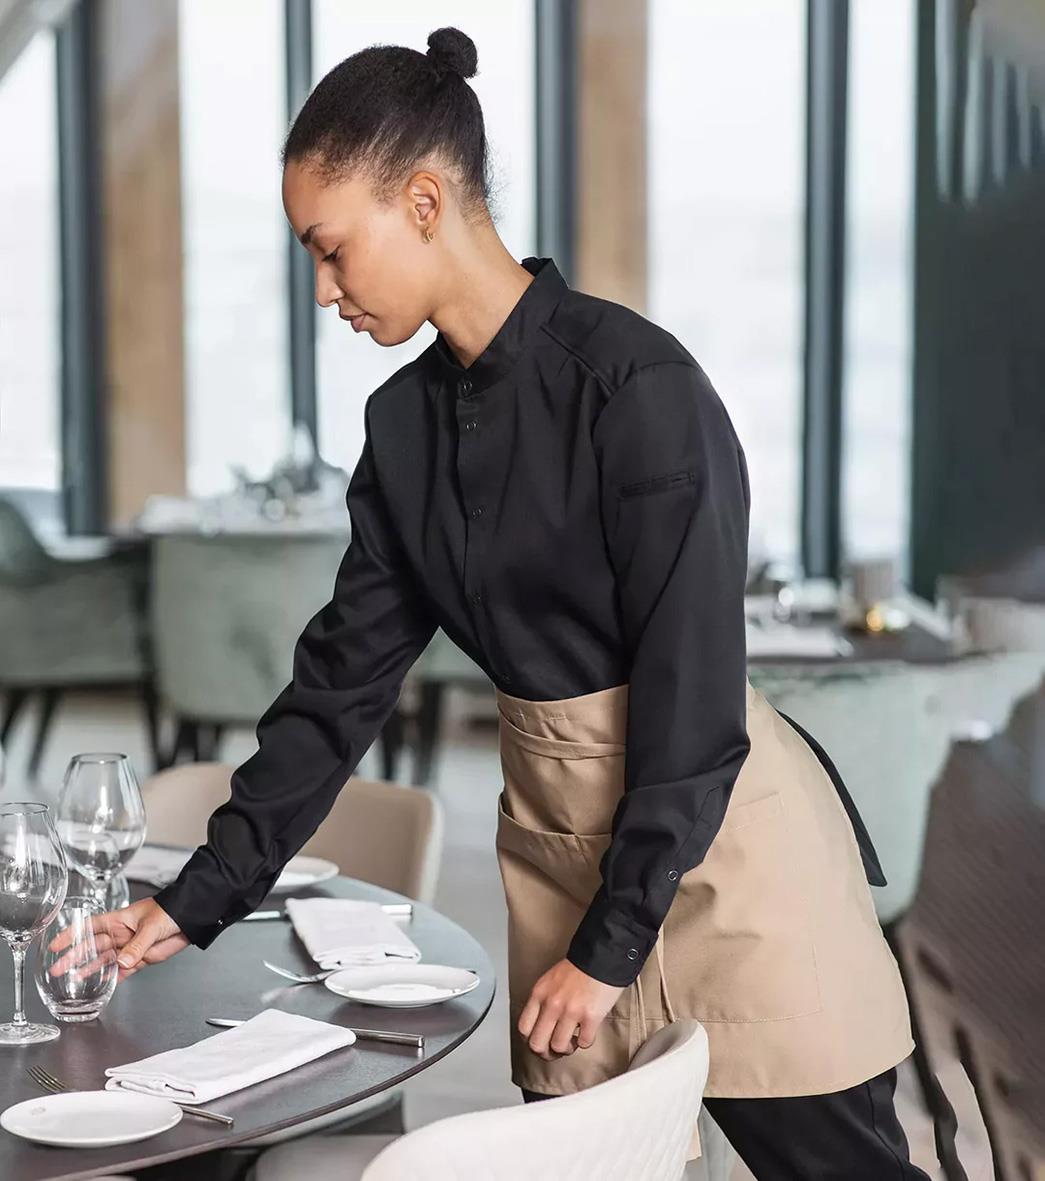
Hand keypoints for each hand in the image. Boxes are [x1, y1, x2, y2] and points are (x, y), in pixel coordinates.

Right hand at [47, 898, 188, 981]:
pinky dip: (113, 979)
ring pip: (104, 961)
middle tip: (58, 969)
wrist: (191, 919)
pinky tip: (102, 986)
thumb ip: (137, 945)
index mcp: (119, 920)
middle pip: (92, 947)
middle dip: (74, 957)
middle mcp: (121, 934)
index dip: (72, 934)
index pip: (90, 926)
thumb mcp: (151, 925)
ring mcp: (129, 947)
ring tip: (73, 980)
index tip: (56, 944)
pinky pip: (122, 971)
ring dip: (90, 970)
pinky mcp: (140, 959)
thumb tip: (122, 962)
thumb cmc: (170, 911)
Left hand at [517, 959, 623, 1060]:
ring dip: (567, 1048)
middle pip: (537, 1044)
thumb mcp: (550, 981)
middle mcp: (552, 1004)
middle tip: (555, 1049)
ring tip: (573, 1040)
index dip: (531, 1040)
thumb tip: (541, 1025)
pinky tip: (587, 1032)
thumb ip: (543, 1000)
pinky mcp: (591, 1017)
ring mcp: (571, 1011)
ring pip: (559, 1047)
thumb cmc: (578, 968)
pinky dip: (586, 1042)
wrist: (601, 957)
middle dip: (546, 1052)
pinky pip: (584, 1043)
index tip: (540, 1041)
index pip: (523, 1028)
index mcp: (540, 993)